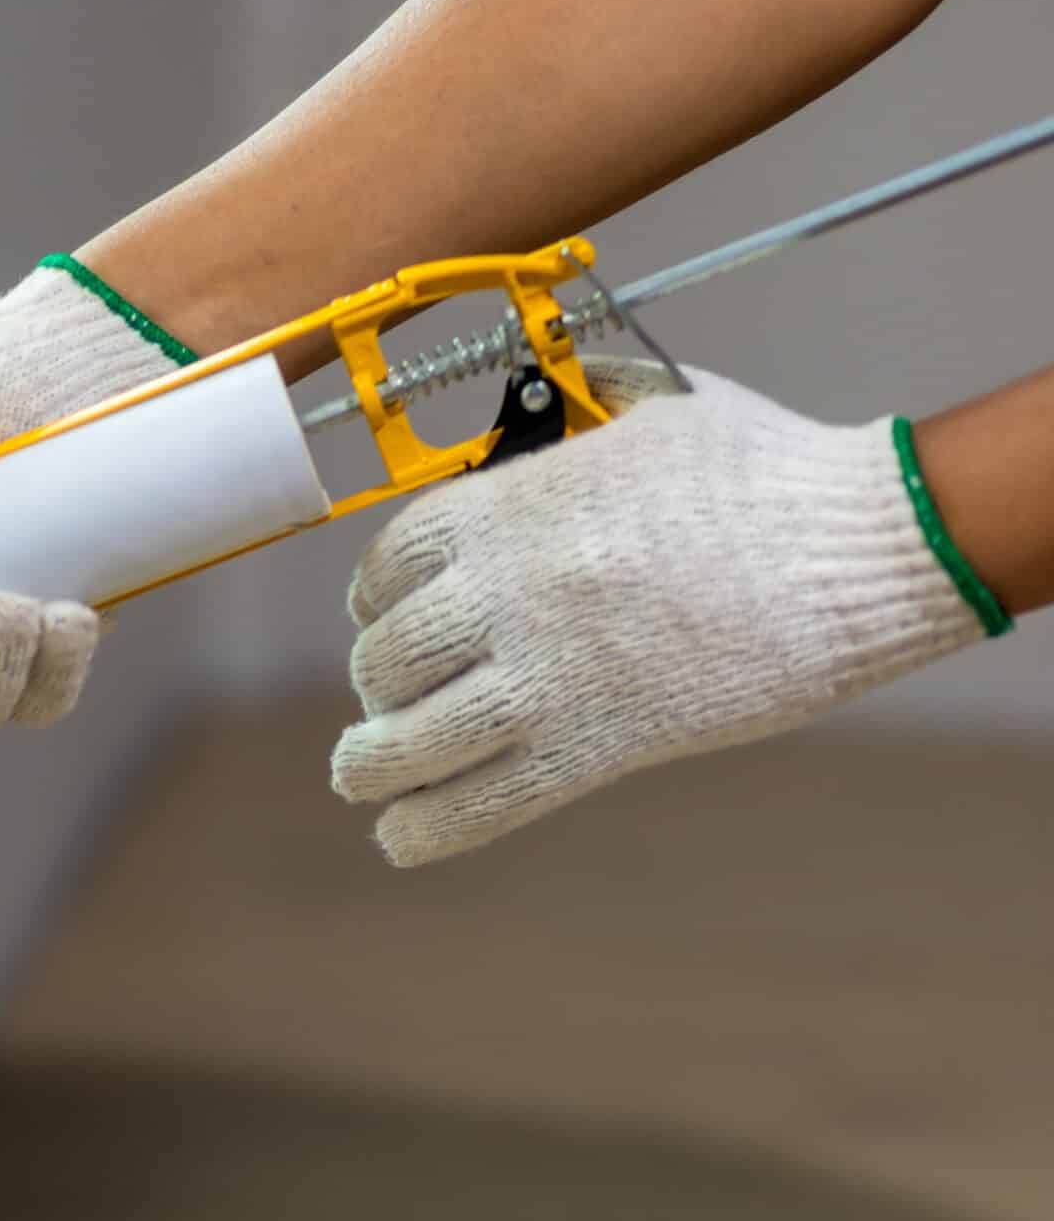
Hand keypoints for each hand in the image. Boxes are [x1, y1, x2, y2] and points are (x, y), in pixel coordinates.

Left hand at [334, 359, 1000, 865]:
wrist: (860, 546)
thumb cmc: (769, 472)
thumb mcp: (660, 403)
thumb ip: (589, 394)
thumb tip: (556, 384)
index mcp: (510, 507)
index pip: (388, 564)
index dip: (372, 599)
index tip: (375, 619)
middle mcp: (508, 591)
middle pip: (388, 657)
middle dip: (378, 684)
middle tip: (389, 700)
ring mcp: (548, 672)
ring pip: (414, 737)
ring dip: (372, 763)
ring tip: (359, 774)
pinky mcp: (600, 743)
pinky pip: (485, 801)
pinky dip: (428, 825)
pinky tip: (399, 835)